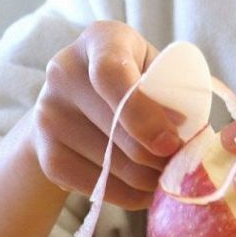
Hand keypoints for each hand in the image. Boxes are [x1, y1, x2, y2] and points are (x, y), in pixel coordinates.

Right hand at [31, 21, 182, 209]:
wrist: (76, 101)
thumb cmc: (135, 79)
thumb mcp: (156, 69)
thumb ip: (176, 92)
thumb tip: (189, 137)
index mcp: (100, 40)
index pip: (111, 74)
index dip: (144, 114)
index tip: (172, 142)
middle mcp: (64, 71)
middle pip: (116, 128)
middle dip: (158, 156)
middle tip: (183, 166)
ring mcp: (48, 113)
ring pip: (110, 164)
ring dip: (148, 179)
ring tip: (166, 176)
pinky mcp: (46, 154)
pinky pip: (96, 187)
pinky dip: (129, 196)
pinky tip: (144, 189)